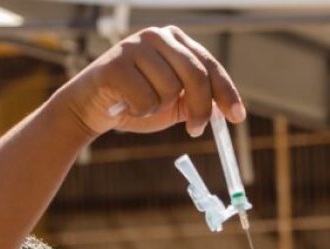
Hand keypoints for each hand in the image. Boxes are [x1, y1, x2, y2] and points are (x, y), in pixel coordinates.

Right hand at [52, 26, 244, 137]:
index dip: (226, 92)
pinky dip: (140, 110)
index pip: (210, 65)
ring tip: (142, 105)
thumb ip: (198, 100)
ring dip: (159, 108)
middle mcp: (157, 36)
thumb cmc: (135, 102)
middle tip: (195, 130)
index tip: (238, 117)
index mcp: (175, 41)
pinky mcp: (116, 63)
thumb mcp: (173, 101)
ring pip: (170, 89)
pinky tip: (126, 104)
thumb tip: (226, 111)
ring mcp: (135, 46)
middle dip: (201, 109)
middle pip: (196, 76)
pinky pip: (146, 99)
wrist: (91, 107)